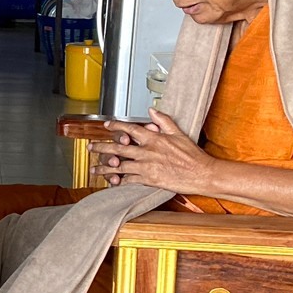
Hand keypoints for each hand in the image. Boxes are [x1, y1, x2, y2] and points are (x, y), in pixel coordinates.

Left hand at [92, 111, 217, 193]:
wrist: (201, 173)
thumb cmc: (192, 155)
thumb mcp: (179, 133)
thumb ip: (163, 121)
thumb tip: (152, 110)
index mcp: (154, 139)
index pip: (130, 129)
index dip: (116, 126)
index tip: (106, 125)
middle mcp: (147, 152)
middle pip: (119, 149)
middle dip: (102, 147)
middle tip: (91, 147)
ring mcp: (147, 167)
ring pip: (120, 166)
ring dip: (105, 168)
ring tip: (94, 169)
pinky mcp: (149, 180)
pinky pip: (129, 180)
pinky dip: (119, 181)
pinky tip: (111, 181)